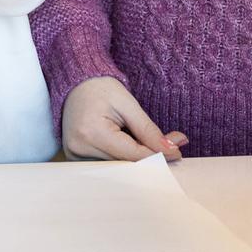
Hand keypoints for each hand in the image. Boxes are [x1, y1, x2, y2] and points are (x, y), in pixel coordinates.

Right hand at [60, 76, 187, 161]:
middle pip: (125, 165)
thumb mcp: (128, 104)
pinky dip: (120, 160)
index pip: (132, 154)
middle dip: (149, 158)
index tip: (177, 153)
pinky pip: (104, 166)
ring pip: (116, 168)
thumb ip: (149, 130)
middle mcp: (79, 148)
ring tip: (145, 144)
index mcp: (92, 133)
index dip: (158, 155)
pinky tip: (128, 148)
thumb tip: (173, 148)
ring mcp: (74, 155)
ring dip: (134, 161)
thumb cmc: (101, 88)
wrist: (75, 82)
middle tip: (169, 149)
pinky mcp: (74, 158)